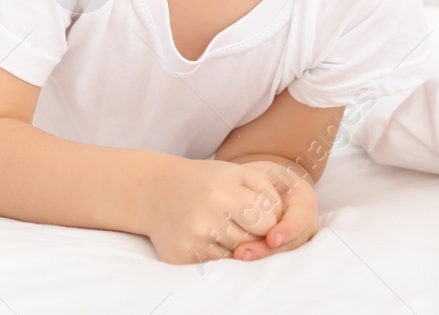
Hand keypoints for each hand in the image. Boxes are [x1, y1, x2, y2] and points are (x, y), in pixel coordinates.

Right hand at [142, 158, 284, 263]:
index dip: (267, 219)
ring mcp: (192, 241)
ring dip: (236, 246)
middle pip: (252, 244)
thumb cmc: (207, 180)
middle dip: (253, 235)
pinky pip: (215, 265)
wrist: (156, 191)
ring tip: (223, 226)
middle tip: (240, 220)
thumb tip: (282, 222)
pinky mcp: (180, 258)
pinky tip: (209, 237)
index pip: (268, 224)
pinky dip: (217, 254)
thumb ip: (268, 192)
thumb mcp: (239, 173)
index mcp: (224, 194)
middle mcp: (206, 220)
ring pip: (235, 258)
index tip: (258, 212)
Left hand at [231, 160, 318, 260]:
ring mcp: (296, 239)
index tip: (271, 238)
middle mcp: (305, 222)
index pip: (302, 216)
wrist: (256, 187)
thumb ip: (259, 194)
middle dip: (270, 250)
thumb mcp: (260, 176)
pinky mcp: (283, 251)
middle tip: (244, 253)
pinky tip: (242, 261)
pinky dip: (259, 263)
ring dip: (262, 259)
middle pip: (294, 242)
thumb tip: (257, 222)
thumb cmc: (259, 178)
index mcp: (303, 198)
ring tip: (240, 256)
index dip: (289, 229)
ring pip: (285, 255)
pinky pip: (275, 261)